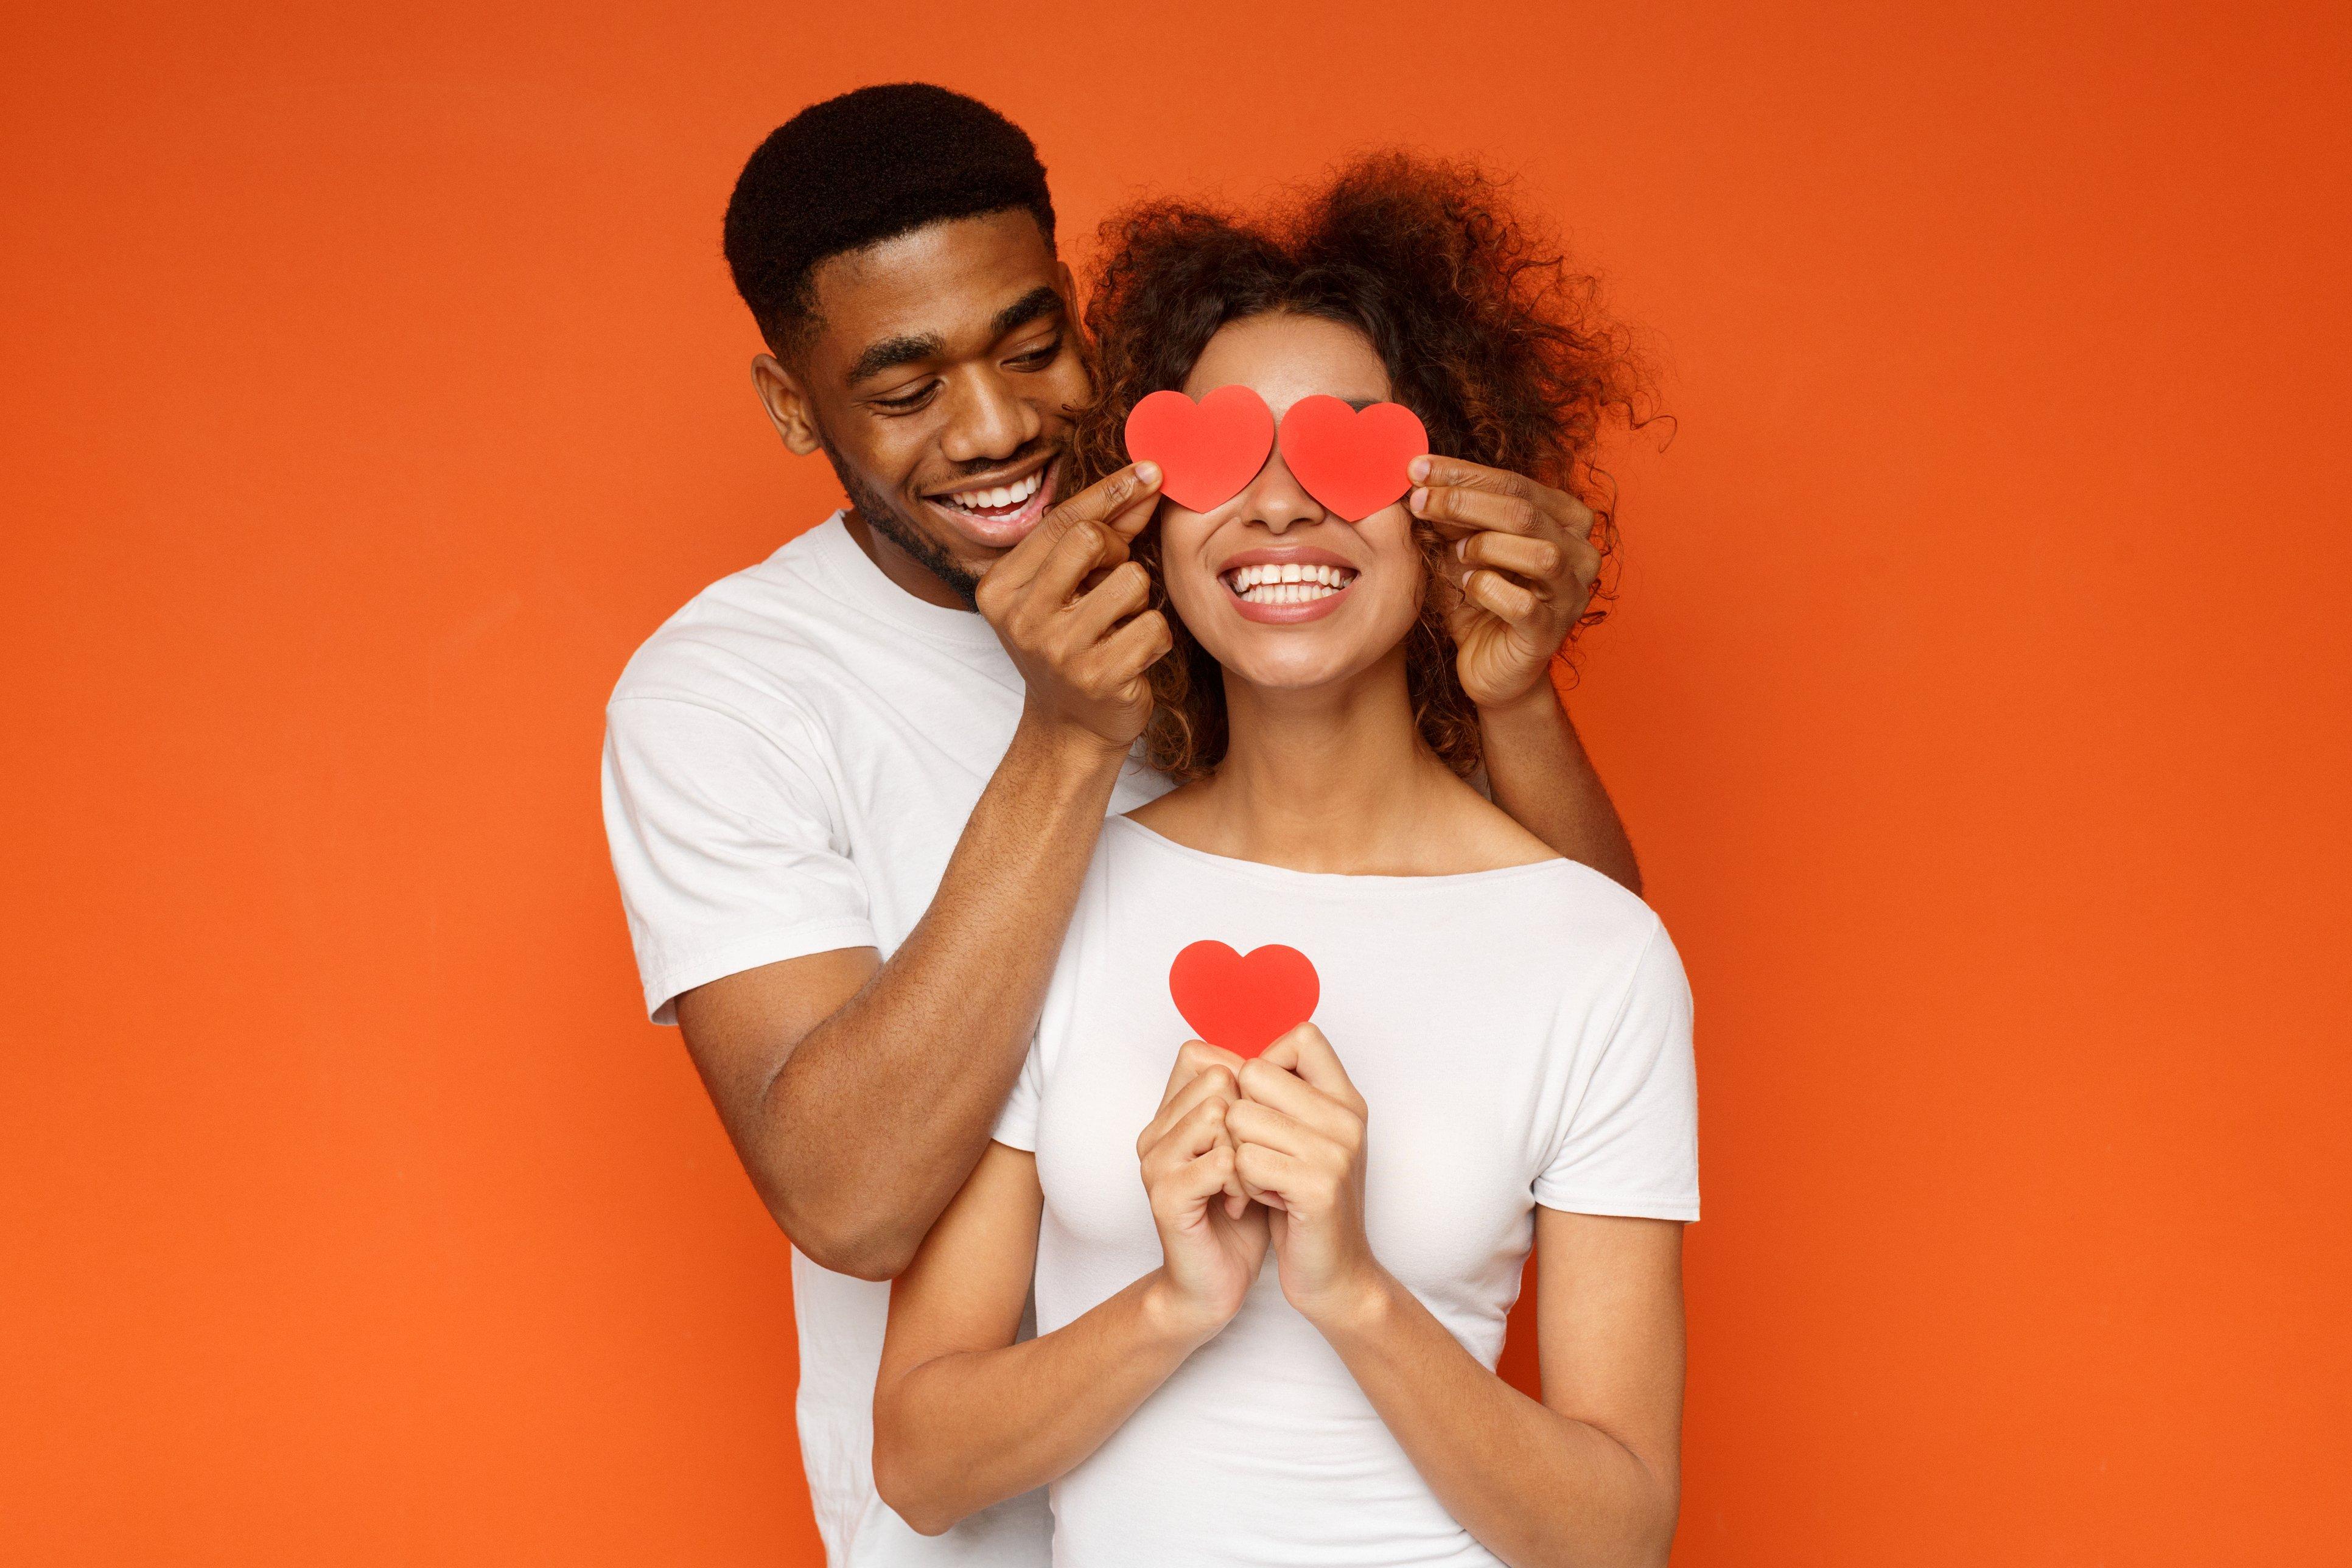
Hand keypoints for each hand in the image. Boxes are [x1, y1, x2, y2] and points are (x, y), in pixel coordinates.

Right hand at [976, 462, 1172, 759]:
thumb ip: (1103, 532)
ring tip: (1119, 625)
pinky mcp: (1098, 678)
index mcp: (1000, 587)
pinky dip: (1155, 638)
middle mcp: (1021, 617)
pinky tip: (1133, 656)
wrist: (1070, 728)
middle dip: (1119, 552)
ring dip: (1139, 601)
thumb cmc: (1072, 644)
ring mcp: (1057, 651)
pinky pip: (1154, 626)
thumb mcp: (1070, 587)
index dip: (1111, 491)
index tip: (1149, 473)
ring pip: (1132, 581)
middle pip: (1092, 540)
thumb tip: (1146, 479)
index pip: (1063, 520)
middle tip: (1115, 581)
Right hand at [1137, 1040, 1267, 1342]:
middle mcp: (1155, 1132)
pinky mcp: (1165, 1196)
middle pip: (1217, 1078)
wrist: (1214, 1285)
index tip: (1259, 1128)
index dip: (1243, 1080)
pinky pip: (1221, 1162)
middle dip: (1250, 1118)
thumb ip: (1249, 1106)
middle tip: (1252, 1164)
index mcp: (1170, 1117)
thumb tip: (1278, 1055)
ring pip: (1219, 1115)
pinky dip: (1244, 1183)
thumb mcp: (1250, 1150)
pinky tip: (1239, 1207)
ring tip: (1247, 1187)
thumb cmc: (1239, 1219)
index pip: (1201, 1055)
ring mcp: (1155, 1162)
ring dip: (1249, 1153)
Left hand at [1228, 1023, 1384, 1329]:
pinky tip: (1266, 1201)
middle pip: (1255, 1074)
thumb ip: (1287, 1097)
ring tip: (1264, 1181)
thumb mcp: (1306, 1141)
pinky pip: (1246, 1160)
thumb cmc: (1306, 1204)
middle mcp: (1348, 1118)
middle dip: (1240, 1115)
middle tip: (1259, 1155)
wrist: (1336, 1275)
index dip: (1266, 1063)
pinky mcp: (1318, 1187)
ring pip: (1241, 1118)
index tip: (1264, 1106)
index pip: (1301, 1036)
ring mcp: (1337, 1152)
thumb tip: (1239, 1055)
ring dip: (1239, 1154)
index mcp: (1347, 1100)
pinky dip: (1244, 1184)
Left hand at [1407, 457, 1600, 710]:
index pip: (1516, 483)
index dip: (1464, 473)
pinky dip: (1488, 590)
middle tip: (1418, 501)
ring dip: (1485, 547)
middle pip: (1525, 512)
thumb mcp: (1464, 549)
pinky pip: (1523, 605)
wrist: (1490, 668)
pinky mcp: (1550, 634)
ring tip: (1456, 553)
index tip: (1417, 468)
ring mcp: (1571, 595)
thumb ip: (1455, 517)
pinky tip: (1469, 587)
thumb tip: (1421, 477)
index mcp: (1565, 521)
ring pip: (1540, 554)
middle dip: (1463, 502)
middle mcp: (1580, 554)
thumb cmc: (1481, 601)